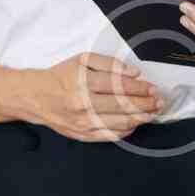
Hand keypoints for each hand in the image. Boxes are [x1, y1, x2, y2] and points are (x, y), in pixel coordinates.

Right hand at [22, 53, 162, 141]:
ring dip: (141, 118)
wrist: (35, 97)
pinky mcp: (83, 134)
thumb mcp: (82, 60)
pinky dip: (126, 131)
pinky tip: (134, 124)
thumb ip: (108, 63)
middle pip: (124, 106)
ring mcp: (84, 122)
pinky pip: (110, 135)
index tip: (152, 87)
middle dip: (146, 104)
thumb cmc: (61, 76)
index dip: (140, 88)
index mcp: (84, 84)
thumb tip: (133, 72)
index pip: (121, 86)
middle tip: (159, 101)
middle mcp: (84, 105)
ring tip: (152, 113)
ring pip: (120, 123)